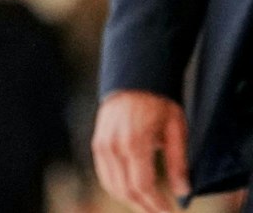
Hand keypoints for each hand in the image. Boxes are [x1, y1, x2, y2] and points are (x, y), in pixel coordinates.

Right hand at [92, 90, 189, 212]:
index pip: (142, 185)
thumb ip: (178, 163)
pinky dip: (118, 188)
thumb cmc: (158, 102)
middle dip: (144, 206)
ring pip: (112, 185)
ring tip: (149, 206)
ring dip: (130, 200)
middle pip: (125, 190)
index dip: (156, 204)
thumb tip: (182, 191)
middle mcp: (113, 146)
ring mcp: (101, 145)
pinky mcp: (97, 144)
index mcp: (133, 142)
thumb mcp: (176, 129)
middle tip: (161, 212)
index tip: (169, 212)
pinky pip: (104, 175)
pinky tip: (133, 192)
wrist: (132, 80)